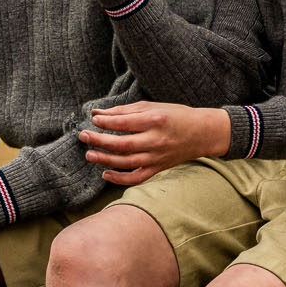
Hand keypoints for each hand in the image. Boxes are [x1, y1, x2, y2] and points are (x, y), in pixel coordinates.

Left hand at [82, 102, 230, 184]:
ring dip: (105, 160)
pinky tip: (105, 173)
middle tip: (83, 136)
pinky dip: (120, 179)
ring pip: (126, 162)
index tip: (94, 119)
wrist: (202, 133)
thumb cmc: (176, 116)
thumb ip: (124, 110)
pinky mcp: (158, 168)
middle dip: (100, 141)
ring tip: (89, 154)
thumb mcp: (152, 107)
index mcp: (155, 120)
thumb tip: (97, 113)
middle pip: (122, 144)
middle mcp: (156, 140)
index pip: (124, 123)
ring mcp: (157, 157)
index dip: (106, 122)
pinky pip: (136, 178)